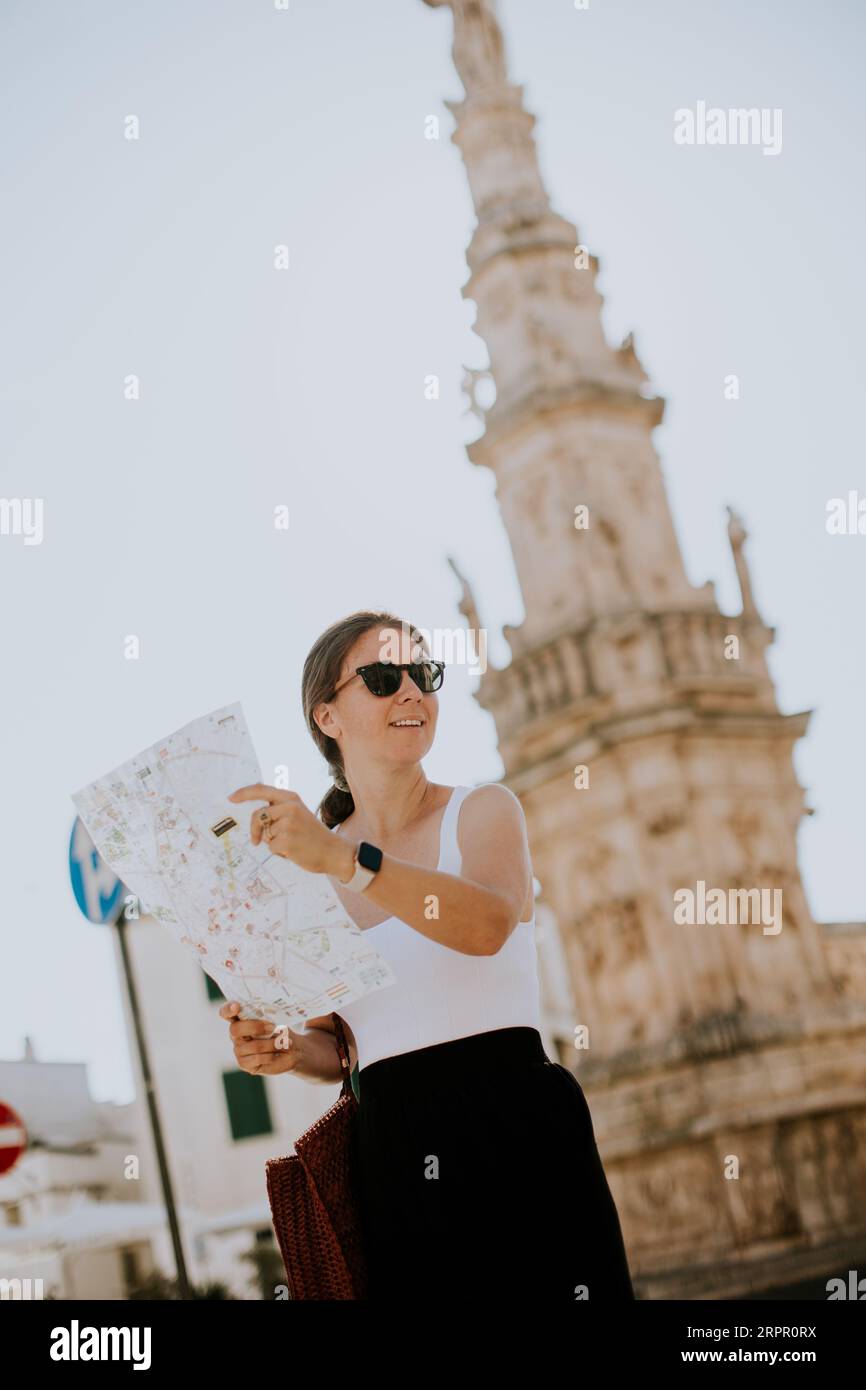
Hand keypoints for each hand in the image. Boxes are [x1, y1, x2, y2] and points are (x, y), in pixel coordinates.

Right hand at [219, 1001, 304, 1076]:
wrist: (292, 1050)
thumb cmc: (282, 1032)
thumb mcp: (277, 1021)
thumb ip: (269, 1016)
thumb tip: (270, 1017)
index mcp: (241, 1019)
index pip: (226, 1012)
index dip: (228, 1009)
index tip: (236, 1006)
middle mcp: (236, 1034)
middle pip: (236, 1029)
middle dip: (257, 1027)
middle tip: (273, 1028)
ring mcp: (238, 1049)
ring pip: (253, 1045)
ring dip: (272, 1044)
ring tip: (284, 1042)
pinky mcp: (244, 1063)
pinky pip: (256, 1058)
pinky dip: (271, 1055)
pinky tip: (277, 1054)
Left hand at [227, 783, 352, 876]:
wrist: (333, 851)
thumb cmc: (311, 835)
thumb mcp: (298, 813)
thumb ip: (279, 810)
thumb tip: (255, 813)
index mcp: (291, 798)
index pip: (261, 790)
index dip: (244, 793)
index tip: (231, 798)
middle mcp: (290, 807)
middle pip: (257, 816)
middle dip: (254, 830)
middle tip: (255, 841)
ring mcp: (289, 823)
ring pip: (265, 834)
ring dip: (273, 842)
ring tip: (291, 844)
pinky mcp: (287, 840)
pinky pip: (271, 847)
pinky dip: (279, 853)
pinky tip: (293, 851)